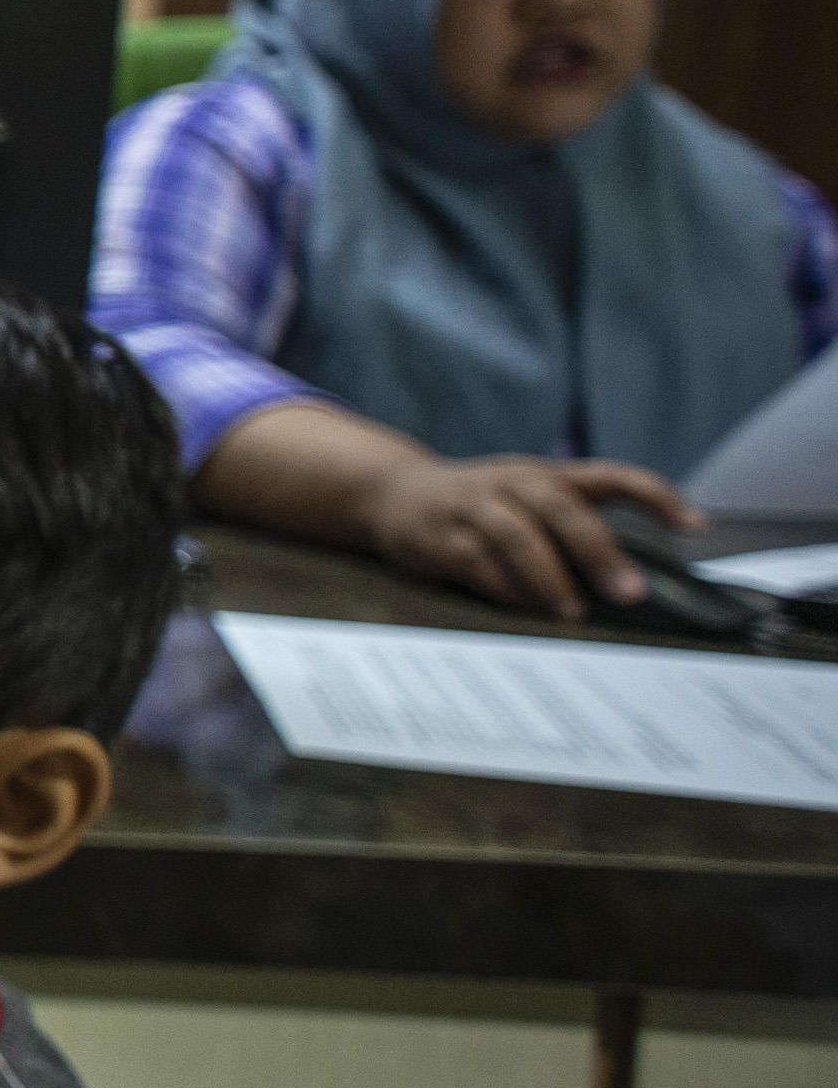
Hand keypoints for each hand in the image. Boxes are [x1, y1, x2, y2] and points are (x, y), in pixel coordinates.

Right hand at [362, 452, 693, 620]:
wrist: (391, 494)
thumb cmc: (479, 506)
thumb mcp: (529, 500)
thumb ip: (576, 526)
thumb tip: (636, 579)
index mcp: (546, 475)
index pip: (611, 476)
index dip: (655, 496)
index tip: (696, 526)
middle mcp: (513, 483)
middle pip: (562, 509)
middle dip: (599, 552)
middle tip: (631, 593)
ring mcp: (474, 507)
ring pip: (517, 536)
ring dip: (550, 577)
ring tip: (574, 612)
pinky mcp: (441, 537)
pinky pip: (479, 565)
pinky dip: (507, 590)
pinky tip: (526, 609)